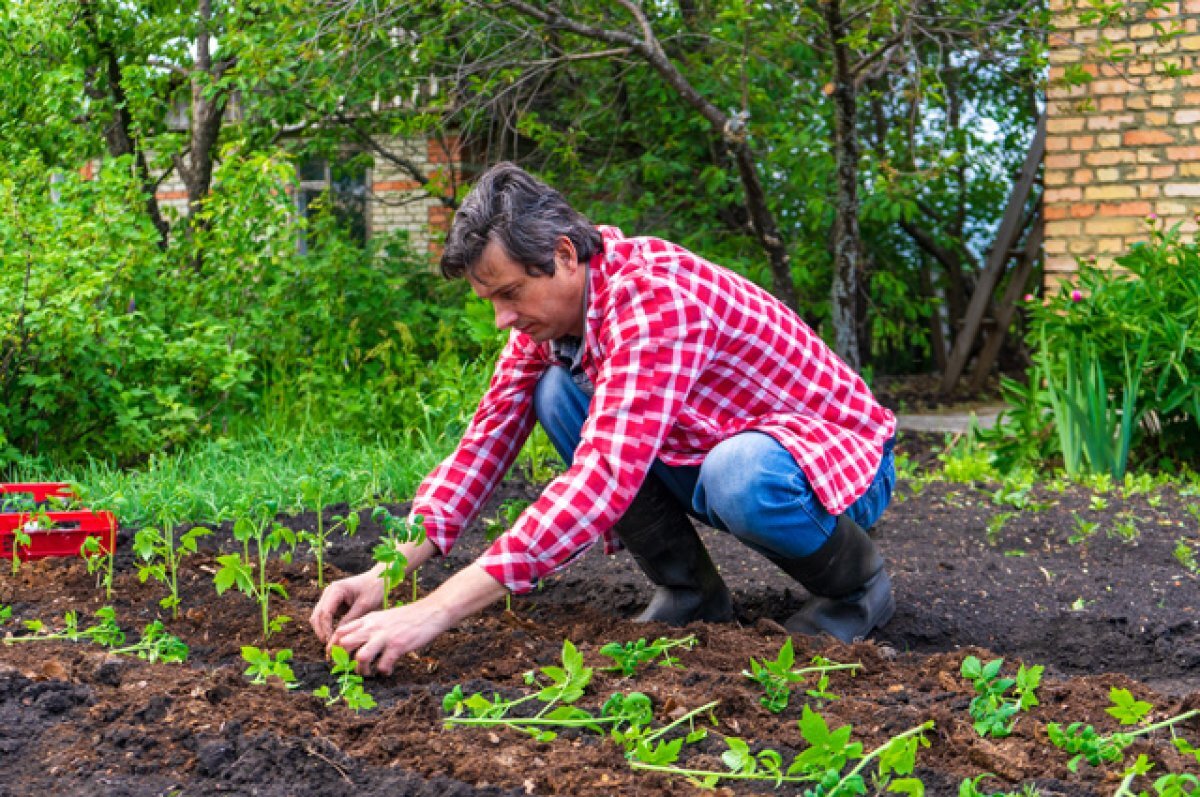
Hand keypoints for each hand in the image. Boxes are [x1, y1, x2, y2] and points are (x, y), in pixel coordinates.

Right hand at [309, 568, 386, 643]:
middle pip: (317, 616)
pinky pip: (325, 617)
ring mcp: (329, 597)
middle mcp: (329, 592)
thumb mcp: (364, 606)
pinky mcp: (333, 603)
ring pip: (318, 618)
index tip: (332, 642)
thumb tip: (337, 638)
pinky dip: (327, 628)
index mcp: (335, 590)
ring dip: (323, 631)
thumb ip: (350, 620)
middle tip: (329, 648)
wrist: (379, 579)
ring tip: (332, 645)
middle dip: (322, 632)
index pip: (325, 613)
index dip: (326, 630)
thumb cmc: (374, 589)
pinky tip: (335, 638)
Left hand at [327, 600, 453, 675]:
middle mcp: (373, 627)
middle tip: (350, 670)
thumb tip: (356, 642)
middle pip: (344, 644)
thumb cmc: (407, 617)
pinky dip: (383, 672)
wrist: (430, 612)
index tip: (336, 660)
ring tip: (369, 673)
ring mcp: (385, 636)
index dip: (333, 648)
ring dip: (362, 671)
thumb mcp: (383, 616)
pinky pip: (382, 666)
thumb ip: (369, 626)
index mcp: (368, 619)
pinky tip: (388, 671)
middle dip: (343, 661)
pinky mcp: (398, 646)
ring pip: (360, 657)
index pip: (340, 632)